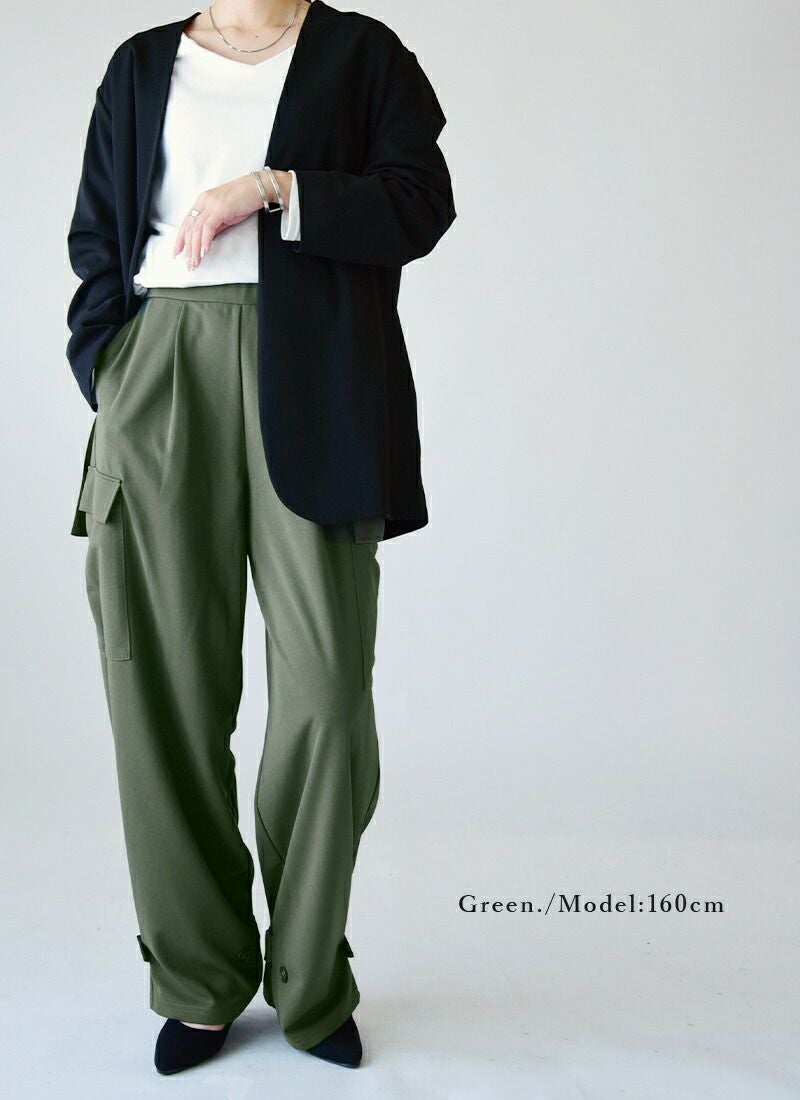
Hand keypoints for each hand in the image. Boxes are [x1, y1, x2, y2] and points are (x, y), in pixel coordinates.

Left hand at [174, 170, 291, 269]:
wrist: (260, 187)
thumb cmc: (246, 198)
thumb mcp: (226, 214)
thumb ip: (215, 225)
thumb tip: (207, 239)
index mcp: (203, 201)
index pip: (187, 222)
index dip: (180, 238)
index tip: (178, 252)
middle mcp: (204, 201)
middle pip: (190, 227)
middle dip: (188, 248)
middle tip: (189, 263)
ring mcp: (212, 203)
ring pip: (197, 229)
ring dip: (196, 248)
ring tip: (196, 262)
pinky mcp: (221, 207)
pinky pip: (209, 227)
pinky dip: (205, 240)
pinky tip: (205, 251)